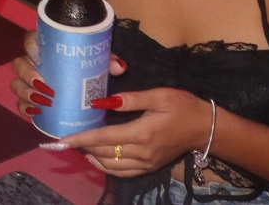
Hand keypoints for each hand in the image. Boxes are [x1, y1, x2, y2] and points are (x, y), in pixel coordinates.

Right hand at [15, 29, 124, 119]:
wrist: (87, 87)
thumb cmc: (89, 68)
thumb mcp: (98, 62)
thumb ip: (108, 61)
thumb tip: (120, 67)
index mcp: (46, 48)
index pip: (30, 39)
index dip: (30, 46)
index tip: (39, 55)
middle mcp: (33, 63)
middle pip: (19, 64)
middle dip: (28, 75)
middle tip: (45, 85)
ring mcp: (29, 82)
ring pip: (17, 85)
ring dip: (26, 93)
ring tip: (44, 102)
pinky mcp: (30, 100)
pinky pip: (20, 104)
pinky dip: (25, 108)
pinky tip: (36, 112)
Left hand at [53, 88, 211, 177]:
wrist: (206, 128)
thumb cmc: (183, 106)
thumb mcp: (159, 95)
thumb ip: (131, 99)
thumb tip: (102, 100)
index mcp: (142, 133)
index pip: (104, 138)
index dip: (81, 139)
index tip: (62, 140)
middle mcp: (142, 153)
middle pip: (104, 153)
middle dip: (83, 147)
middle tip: (66, 139)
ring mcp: (146, 163)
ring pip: (111, 167)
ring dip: (93, 158)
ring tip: (80, 147)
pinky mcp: (150, 167)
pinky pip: (123, 172)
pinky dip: (107, 167)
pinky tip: (98, 158)